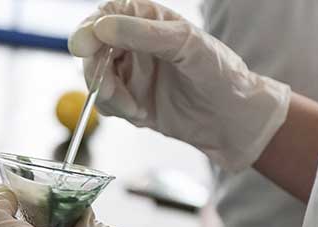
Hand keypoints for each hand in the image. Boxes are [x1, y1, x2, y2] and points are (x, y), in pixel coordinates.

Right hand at [68, 0, 290, 171]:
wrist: (234, 122)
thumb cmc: (221, 76)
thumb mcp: (185, 47)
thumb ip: (143, 35)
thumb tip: (102, 27)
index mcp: (149, 19)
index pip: (107, 15)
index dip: (89, 29)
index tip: (83, 46)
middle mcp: (136, 44)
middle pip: (93, 49)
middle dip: (96, 70)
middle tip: (108, 88)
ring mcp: (132, 73)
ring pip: (96, 79)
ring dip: (108, 95)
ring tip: (133, 107)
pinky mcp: (131, 100)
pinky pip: (106, 103)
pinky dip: (117, 110)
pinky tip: (141, 114)